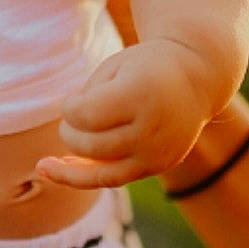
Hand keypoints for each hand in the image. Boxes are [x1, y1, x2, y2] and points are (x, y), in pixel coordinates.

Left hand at [35, 37, 213, 189]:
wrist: (197, 77)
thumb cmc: (145, 67)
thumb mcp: (113, 68)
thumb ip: (86, 103)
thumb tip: (60, 155)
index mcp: (141, 94)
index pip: (84, 115)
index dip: (69, 107)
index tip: (73, 97)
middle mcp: (153, 128)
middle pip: (89, 144)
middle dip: (69, 131)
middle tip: (73, 116)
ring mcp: (157, 153)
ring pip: (98, 170)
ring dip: (70, 159)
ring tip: (51, 156)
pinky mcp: (158, 166)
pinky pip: (112, 180)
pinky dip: (81, 178)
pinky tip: (55, 170)